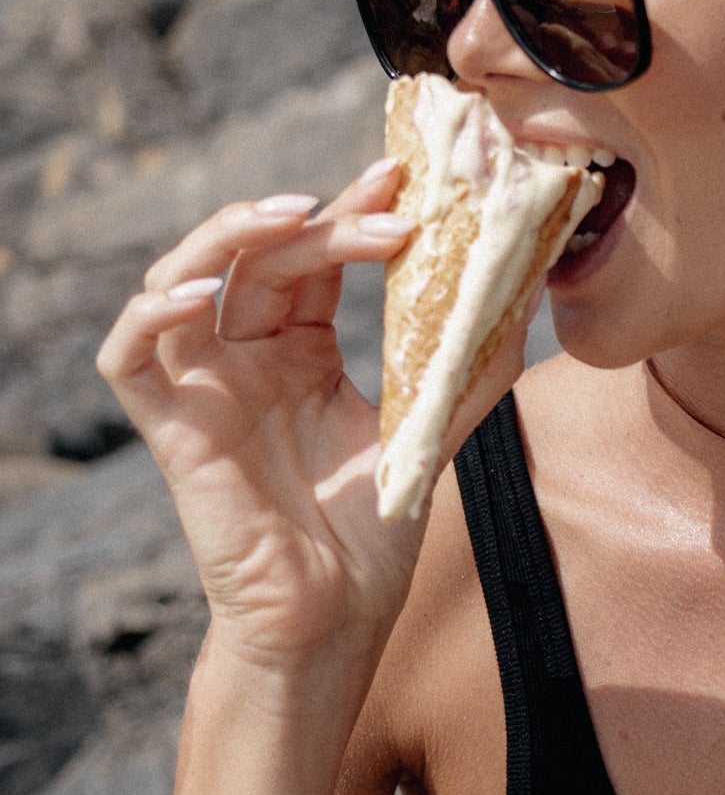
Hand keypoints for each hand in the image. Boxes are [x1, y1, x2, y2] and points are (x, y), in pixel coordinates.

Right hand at [96, 157, 530, 668]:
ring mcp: (205, 391)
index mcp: (300, 355)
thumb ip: (464, 371)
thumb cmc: (371, 536)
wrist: (334, 620)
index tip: (402, 174)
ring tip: (294, 215)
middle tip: (385, 200)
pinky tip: (193, 293)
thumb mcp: (428, 436)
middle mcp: (246, 361)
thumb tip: (524, 305)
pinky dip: (150, 314)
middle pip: (261, 260)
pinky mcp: (171, 431)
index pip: (313, 260)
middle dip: (320, 221)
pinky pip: (130, 357)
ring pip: (181, 279)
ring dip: (229, 236)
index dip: (349, 211)